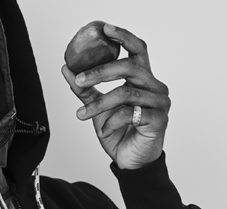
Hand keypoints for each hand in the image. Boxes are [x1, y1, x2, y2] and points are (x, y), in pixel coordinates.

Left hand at [61, 23, 170, 169]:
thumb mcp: (98, 107)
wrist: (130, 161)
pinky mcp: (158, 120)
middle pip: (129, 67)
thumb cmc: (120, 132)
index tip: (105, 29)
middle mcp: (155, 87)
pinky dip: (111, 121)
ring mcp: (159, 103)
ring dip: (99, 104)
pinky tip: (104, 130)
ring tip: (82, 115)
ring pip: (125, 93)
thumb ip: (86, 89)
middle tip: (79, 80)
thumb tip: (66, 68)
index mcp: (143, 78)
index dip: (124, 37)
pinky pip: (130, 114)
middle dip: (100, 71)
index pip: (138, 50)